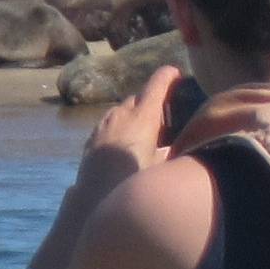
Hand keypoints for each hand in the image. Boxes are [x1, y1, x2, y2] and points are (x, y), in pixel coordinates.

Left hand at [83, 64, 185, 178]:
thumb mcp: (160, 167)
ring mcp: (104, 123)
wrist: (94, 195)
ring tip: (142, 133)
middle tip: (162, 116)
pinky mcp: (92, 136)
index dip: (168, 76)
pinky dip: (119, 127)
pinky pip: (109, 124)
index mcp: (144, 116)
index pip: (157, 85)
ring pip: (122, 110)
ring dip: (133, 115)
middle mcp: (122, 113)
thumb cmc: (133, 179)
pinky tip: (123, 145)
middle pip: (139, 98)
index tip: (175, 73)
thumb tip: (177, 146)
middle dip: (150, 101)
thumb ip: (169, 151)